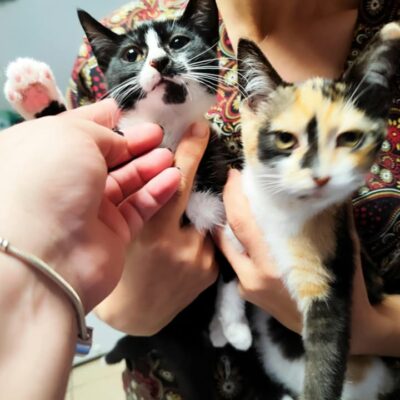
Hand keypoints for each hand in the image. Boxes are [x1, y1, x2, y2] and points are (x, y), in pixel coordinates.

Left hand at [0, 99, 179, 310]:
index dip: (107, 120)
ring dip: (150, 167)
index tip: (133, 114)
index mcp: (44, 153)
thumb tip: (118, 133)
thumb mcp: (72, 136)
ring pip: (126, 183)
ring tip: (170, 156)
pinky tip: (173, 178)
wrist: (47, 254)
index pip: (80, 130)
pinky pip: (138, 208)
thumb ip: (101, 131)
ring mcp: (88, 210)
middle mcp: (65, 182)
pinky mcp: (112, 233)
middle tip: (159, 134)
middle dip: (135, 144)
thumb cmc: (50, 181)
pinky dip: (156, 193)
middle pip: (108, 157)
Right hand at [96, 121, 218, 334]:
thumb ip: (141, 204)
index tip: (199, 127)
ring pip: (206, 220)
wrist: (136, 314)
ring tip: (176, 234)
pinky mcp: (211, 272)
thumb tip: (157, 166)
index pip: (176, 183)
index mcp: (152, 233)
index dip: (190, 151)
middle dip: (202, 166)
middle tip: (203, 140)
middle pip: (200, 194)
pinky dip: (200, 237)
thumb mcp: (125, 232)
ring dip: (196, 215)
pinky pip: (210, 241)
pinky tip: (184, 252)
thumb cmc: (122, 268)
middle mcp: (181, 246)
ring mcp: (201, 261)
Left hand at [216, 169, 399, 355]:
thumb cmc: (339, 286)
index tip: (233, 174)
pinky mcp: (246, 295)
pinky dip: (237, 245)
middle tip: (231, 184)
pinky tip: (246, 234)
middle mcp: (253, 278)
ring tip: (236, 204)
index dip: (233, 196)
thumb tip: (311, 191)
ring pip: (227, 250)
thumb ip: (319, 222)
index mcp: (273, 267)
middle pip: (225, 236)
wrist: (339, 329)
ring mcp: (247, 289)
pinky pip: (236, 263)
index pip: (242, 224)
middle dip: (225, 206)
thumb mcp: (333, 250)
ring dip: (227, 226)